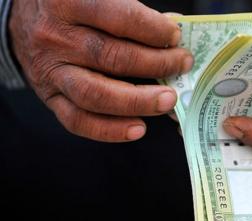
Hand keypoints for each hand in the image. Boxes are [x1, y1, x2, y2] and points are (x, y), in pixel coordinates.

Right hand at [9, 0, 193, 141]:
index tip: (175, 37)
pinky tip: (138, 128)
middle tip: (182, 65)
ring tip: (168, 101)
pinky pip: (78, 120)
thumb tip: (171, 31)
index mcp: (68, 3)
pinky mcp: (49, 98)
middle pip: (112, 58)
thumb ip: (129, 10)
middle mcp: (56, 39)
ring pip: (96, 94)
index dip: (152, 29)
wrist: (23, 21)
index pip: (119, 18)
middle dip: (155, 65)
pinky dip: (110, 130)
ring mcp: (51, 72)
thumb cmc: (69, 7)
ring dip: (138, 102)